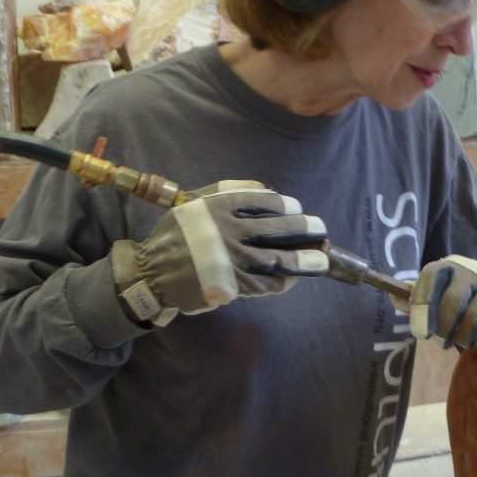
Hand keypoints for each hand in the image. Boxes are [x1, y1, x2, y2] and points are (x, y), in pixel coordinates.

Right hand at [111, 180, 327, 325]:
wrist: (154, 271)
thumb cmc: (180, 233)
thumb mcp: (198, 201)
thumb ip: (230, 189)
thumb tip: (268, 190)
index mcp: (220, 207)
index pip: (266, 202)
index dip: (288, 206)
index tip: (297, 209)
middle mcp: (228, 232)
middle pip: (278, 229)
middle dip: (306, 229)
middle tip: (321, 230)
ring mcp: (231, 261)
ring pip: (278, 259)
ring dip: (305, 259)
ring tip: (323, 259)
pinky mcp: (232, 286)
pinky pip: (266, 283)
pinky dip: (284, 280)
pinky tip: (295, 276)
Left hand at [406, 255, 476, 350]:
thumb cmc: (457, 293)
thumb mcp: (435, 289)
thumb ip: (413, 297)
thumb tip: (394, 299)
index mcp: (447, 267)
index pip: (431, 280)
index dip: (423, 307)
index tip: (420, 334)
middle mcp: (471, 272)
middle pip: (453, 304)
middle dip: (444, 329)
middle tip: (442, 340)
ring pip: (473, 321)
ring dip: (462, 338)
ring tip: (460, 339)